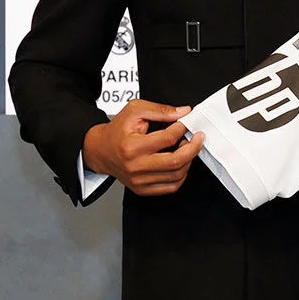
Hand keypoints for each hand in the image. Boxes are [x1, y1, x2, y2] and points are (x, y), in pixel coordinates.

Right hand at [82, 98, 203, 196]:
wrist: (101, 150)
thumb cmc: (117, 130)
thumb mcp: (135, 110)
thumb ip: (160, 110)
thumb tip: (183, 112)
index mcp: (132, 146)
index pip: (167, 138)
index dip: (181, 128)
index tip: (186, 122)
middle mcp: (136, 166)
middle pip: (175, 161)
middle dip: (193, 147)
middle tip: (198, 137)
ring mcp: (139, 181)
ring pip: (176, 175)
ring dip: (188, 160)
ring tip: (187, 148)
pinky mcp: (142, 189)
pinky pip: (170, 187)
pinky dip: (181, 175)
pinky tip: (181, 163)